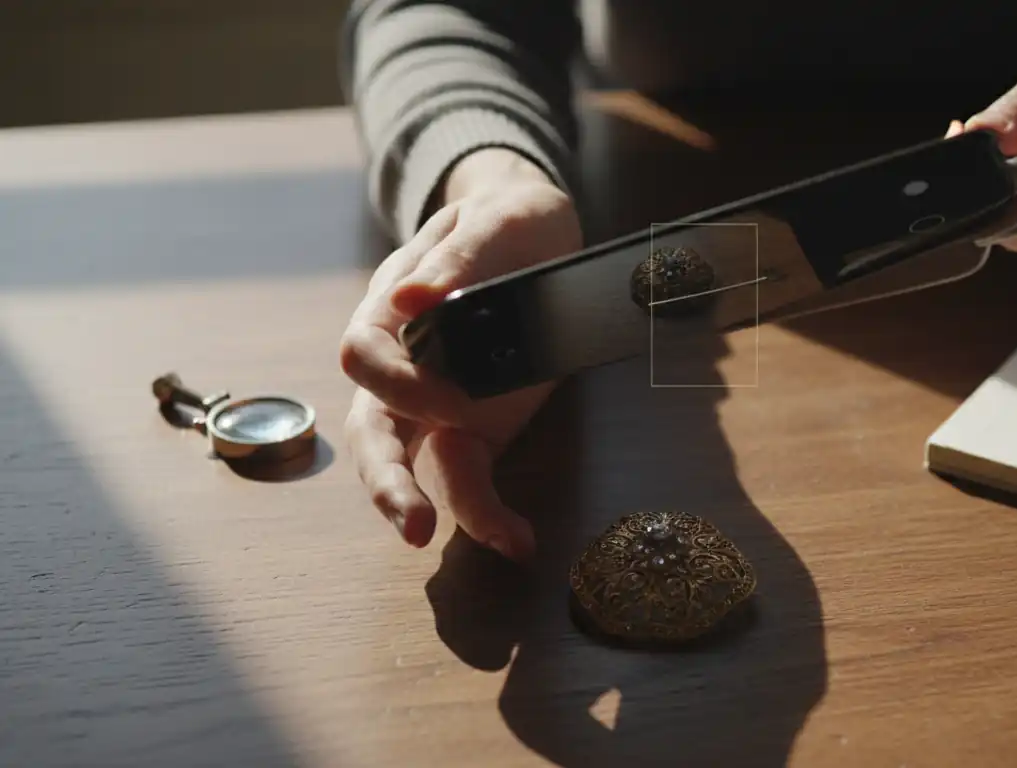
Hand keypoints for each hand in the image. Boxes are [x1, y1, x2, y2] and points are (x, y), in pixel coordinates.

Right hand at [339, 149, 581, 558]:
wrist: (539, 234)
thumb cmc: (506, 220)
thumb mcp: (489, 221)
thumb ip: (452, 259)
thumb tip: (407, 303)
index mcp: (389, 310)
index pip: (364, 353)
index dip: (400, 383)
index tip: (453, 400)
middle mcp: (403, 366)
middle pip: (373, 429)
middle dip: (388, 479)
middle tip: (414, 521)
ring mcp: (437, 405)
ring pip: (414, 465)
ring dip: (441, 507)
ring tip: (500, 538)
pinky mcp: (478, 429)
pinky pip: (468, 477)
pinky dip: (487, 512)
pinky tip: (519, 540)